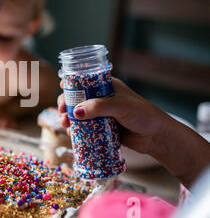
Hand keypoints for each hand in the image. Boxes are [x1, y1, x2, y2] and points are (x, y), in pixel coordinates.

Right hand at [57, 77, 171, 154]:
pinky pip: (85, 128)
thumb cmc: (143, 115)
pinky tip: (71, 133)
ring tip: (64, 124)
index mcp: (107, 86)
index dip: (71, 84)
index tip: (62, 89)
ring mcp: (101, 114)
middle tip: (60, 112)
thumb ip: (98, 107)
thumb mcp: (120, 106)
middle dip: (66, 104)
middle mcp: (102, 99)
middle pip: (77, 99)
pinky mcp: (102, 129)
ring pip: (79, 115)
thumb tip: (75, 112)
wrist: (157, 137)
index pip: (84, 81)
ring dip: (68, 118)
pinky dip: (76, 130)